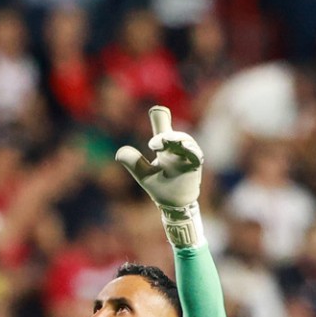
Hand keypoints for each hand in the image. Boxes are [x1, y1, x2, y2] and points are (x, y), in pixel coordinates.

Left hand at [115, 105, 205, 246]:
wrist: (175, 205)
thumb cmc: (161, 187)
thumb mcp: (144, 174)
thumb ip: (134, 162)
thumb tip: (119, 153)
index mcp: (165, 148)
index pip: (163, 129)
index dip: (160, 117)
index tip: (156, 111)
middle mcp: (177, 149)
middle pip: (174, 134)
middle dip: (165, 135)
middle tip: (154, 143)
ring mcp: (187, 156)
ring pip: (185, 142)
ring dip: (176, 139)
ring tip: (166, 141)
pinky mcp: (195, 165)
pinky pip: (195, 154)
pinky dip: (190, 149)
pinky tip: (184, 146)